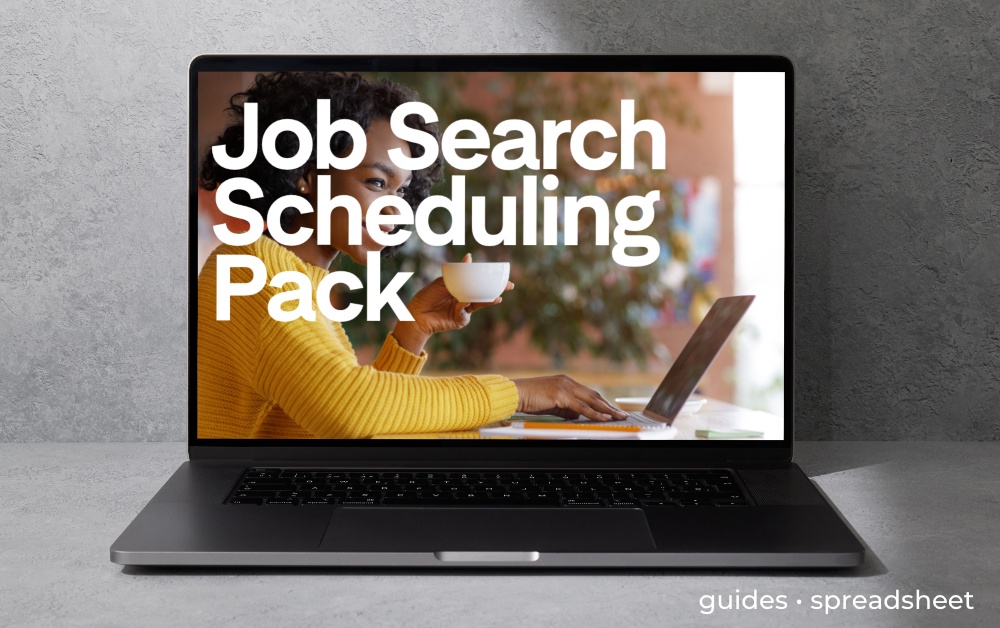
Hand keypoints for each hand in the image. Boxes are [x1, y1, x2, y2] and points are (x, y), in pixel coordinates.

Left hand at [393, 253, 512, 354]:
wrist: (416, 314)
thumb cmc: (427, 296)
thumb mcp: (443, 281)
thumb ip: (458, 273)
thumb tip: (470, 257)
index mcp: (461, 288)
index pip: (478, 282)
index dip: (489, 278)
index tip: (502, 273)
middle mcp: (465, 298)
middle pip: (483, 293)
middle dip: (497, 289)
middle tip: (509, 285)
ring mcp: (464, 310)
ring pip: (479, 303)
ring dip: (488, 300)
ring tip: (498, 297)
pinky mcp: (460, 320)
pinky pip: (465, 311)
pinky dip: (463, 305)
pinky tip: (462, 301)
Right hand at [512, 375, 628, 421]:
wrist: (515, 394)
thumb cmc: (529, 399)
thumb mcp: (551, 404)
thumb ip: (566, 409)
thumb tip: (578, 415)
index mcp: (566, 382)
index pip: (589, 393)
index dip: (602, 402)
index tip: (612, 409)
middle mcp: (568, 381)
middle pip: (594, 395)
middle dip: (609, 406)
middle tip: (622, 413)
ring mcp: (565, 387)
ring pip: (592, 400)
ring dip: (607, 410)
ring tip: (618, 417)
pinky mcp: (561, 395)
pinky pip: (582, 406)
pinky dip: (595, 413)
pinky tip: (603, 418)